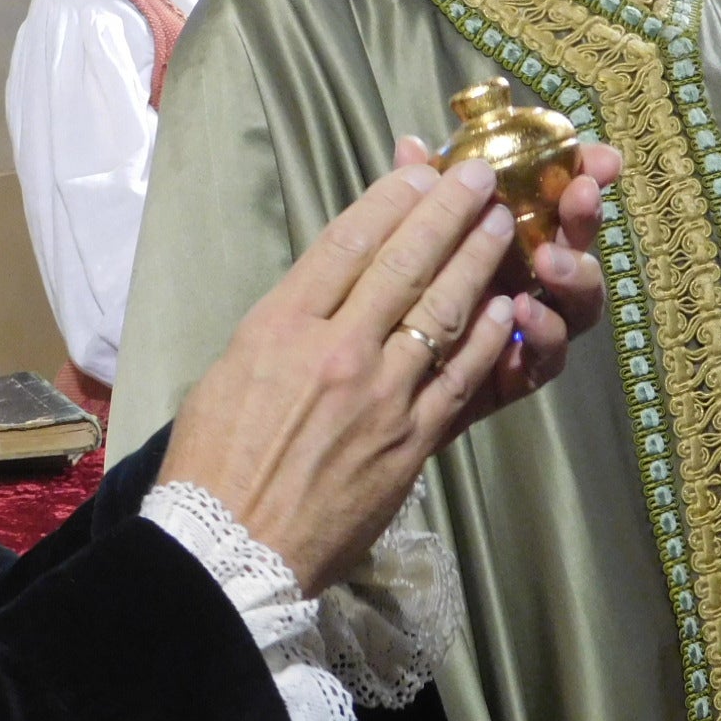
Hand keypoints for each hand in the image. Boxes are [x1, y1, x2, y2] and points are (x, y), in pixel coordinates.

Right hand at [159, 159, 517, 595]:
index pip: (346, 242)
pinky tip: (508, 310)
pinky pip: (461, 378)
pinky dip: (489, 339)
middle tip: (479, 177)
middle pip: (404, 263)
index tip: (418, 171)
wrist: (228, 549)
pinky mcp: (411, 441)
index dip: (390, 200)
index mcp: (278, 327)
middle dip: (447, 212)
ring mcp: (380, 396)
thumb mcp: (228, 372)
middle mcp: (334, 349)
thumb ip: (281, 329)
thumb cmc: (212, 463)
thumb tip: (323, 297)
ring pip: (443, 311)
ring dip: (478, 261)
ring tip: (501, 226)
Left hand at [388, 138, 617, 419]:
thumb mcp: (401, 242)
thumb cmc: (395, 297)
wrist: (369, 383)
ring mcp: (533, 327)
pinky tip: (524, 312)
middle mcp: (532, 279)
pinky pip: (546, 357)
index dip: (584, 173)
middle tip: (580, 193)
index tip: (598, 156)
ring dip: (574, 274)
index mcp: (511, 235)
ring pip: (577, 303)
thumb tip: (411, 146)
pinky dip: (543, 332)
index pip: (558, 197)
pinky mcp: (521, 373)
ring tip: (550, 258)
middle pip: (576, 244)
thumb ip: (413, 196)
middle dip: (585, 215)